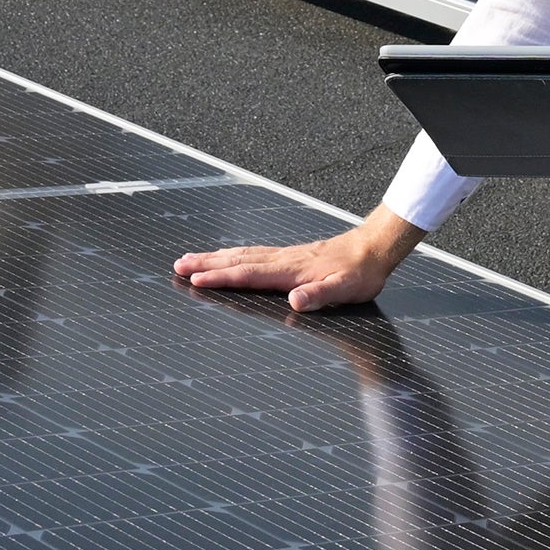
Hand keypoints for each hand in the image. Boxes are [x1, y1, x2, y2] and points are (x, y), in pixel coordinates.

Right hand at [172, 209, 418, 312]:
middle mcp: (282, 260)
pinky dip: (232, 254)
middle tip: (177, 266)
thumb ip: (320, 295)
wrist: (373, 248)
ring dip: (214, 258)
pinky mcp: (288, 255)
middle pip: (236, 261)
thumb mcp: (346, 290)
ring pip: (241, 254)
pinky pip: (252, 252)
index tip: (194, 280)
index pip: (248, 275)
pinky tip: (225, 256)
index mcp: (290, 271)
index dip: (220, 279)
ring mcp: (283, 255)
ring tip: (189, 259)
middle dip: (205, 265)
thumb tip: (296, 301)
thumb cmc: (360, 273)